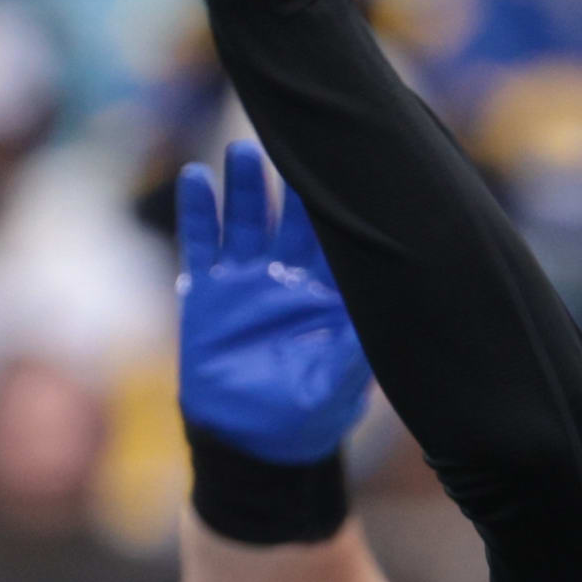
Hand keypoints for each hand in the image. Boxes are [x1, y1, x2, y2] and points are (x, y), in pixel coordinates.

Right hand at [181, 141, 372, 460]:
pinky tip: (195, 178)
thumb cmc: (308, 416)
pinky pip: (201, 246)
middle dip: (298, 179)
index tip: (355, 166)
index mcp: (330, 296)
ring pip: (247, 220)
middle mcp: (289, 278)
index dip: (347, 206)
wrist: (253, 444)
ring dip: (246, 186)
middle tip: (301, 137)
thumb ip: (356, 349)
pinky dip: (198, 212)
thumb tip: (385, 315)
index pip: (343, 240)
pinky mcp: (208, 295)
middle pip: (295, 217)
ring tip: (246, 149)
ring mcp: (246, 282)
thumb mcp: (340, 384)